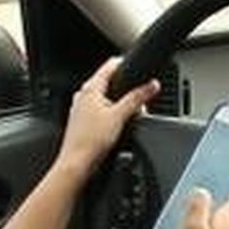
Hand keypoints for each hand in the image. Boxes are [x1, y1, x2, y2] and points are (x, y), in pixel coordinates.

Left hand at [56, 58, 160, 178]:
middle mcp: (83, 96)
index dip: (126, 64)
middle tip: (140, 102)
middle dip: (128, 90)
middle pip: (111, 83)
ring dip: (121, 104)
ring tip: (130, 117)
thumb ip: (137, 98)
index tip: (140, 69)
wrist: (77, 164)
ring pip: (107, 98)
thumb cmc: (90, 141)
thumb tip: (151, 85)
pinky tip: (118, 128)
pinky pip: (102, 111)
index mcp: (90, 88)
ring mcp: (82, 108)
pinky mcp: (84, 121)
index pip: (110, 65)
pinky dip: (113, 115)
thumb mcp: (120, 116)